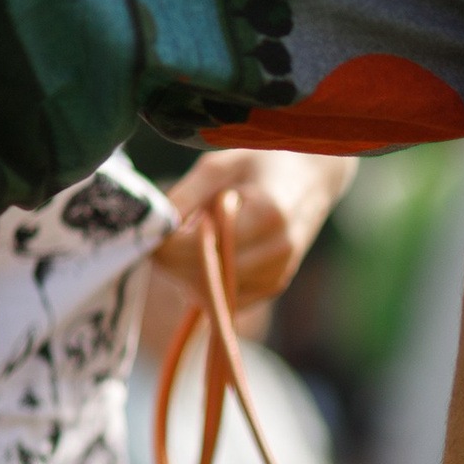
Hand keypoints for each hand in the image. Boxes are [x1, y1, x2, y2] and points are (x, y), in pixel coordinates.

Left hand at [153, 150, 355, 308]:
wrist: (312, 179)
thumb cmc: (261, 163)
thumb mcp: (219, 166)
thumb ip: (185, 196)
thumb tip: (152, 228)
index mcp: (267, 215)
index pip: (202, 246)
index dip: (167, 244)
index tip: (153, 230)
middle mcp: (278, 250)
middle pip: (207, 276)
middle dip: (172, 264)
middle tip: (159, 242)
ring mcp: (280, 272)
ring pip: (216, 295)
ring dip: (188, 278)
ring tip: (182, 247)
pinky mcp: (276, 285)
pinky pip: (230, 301)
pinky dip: (208, 287)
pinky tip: (204, 260)